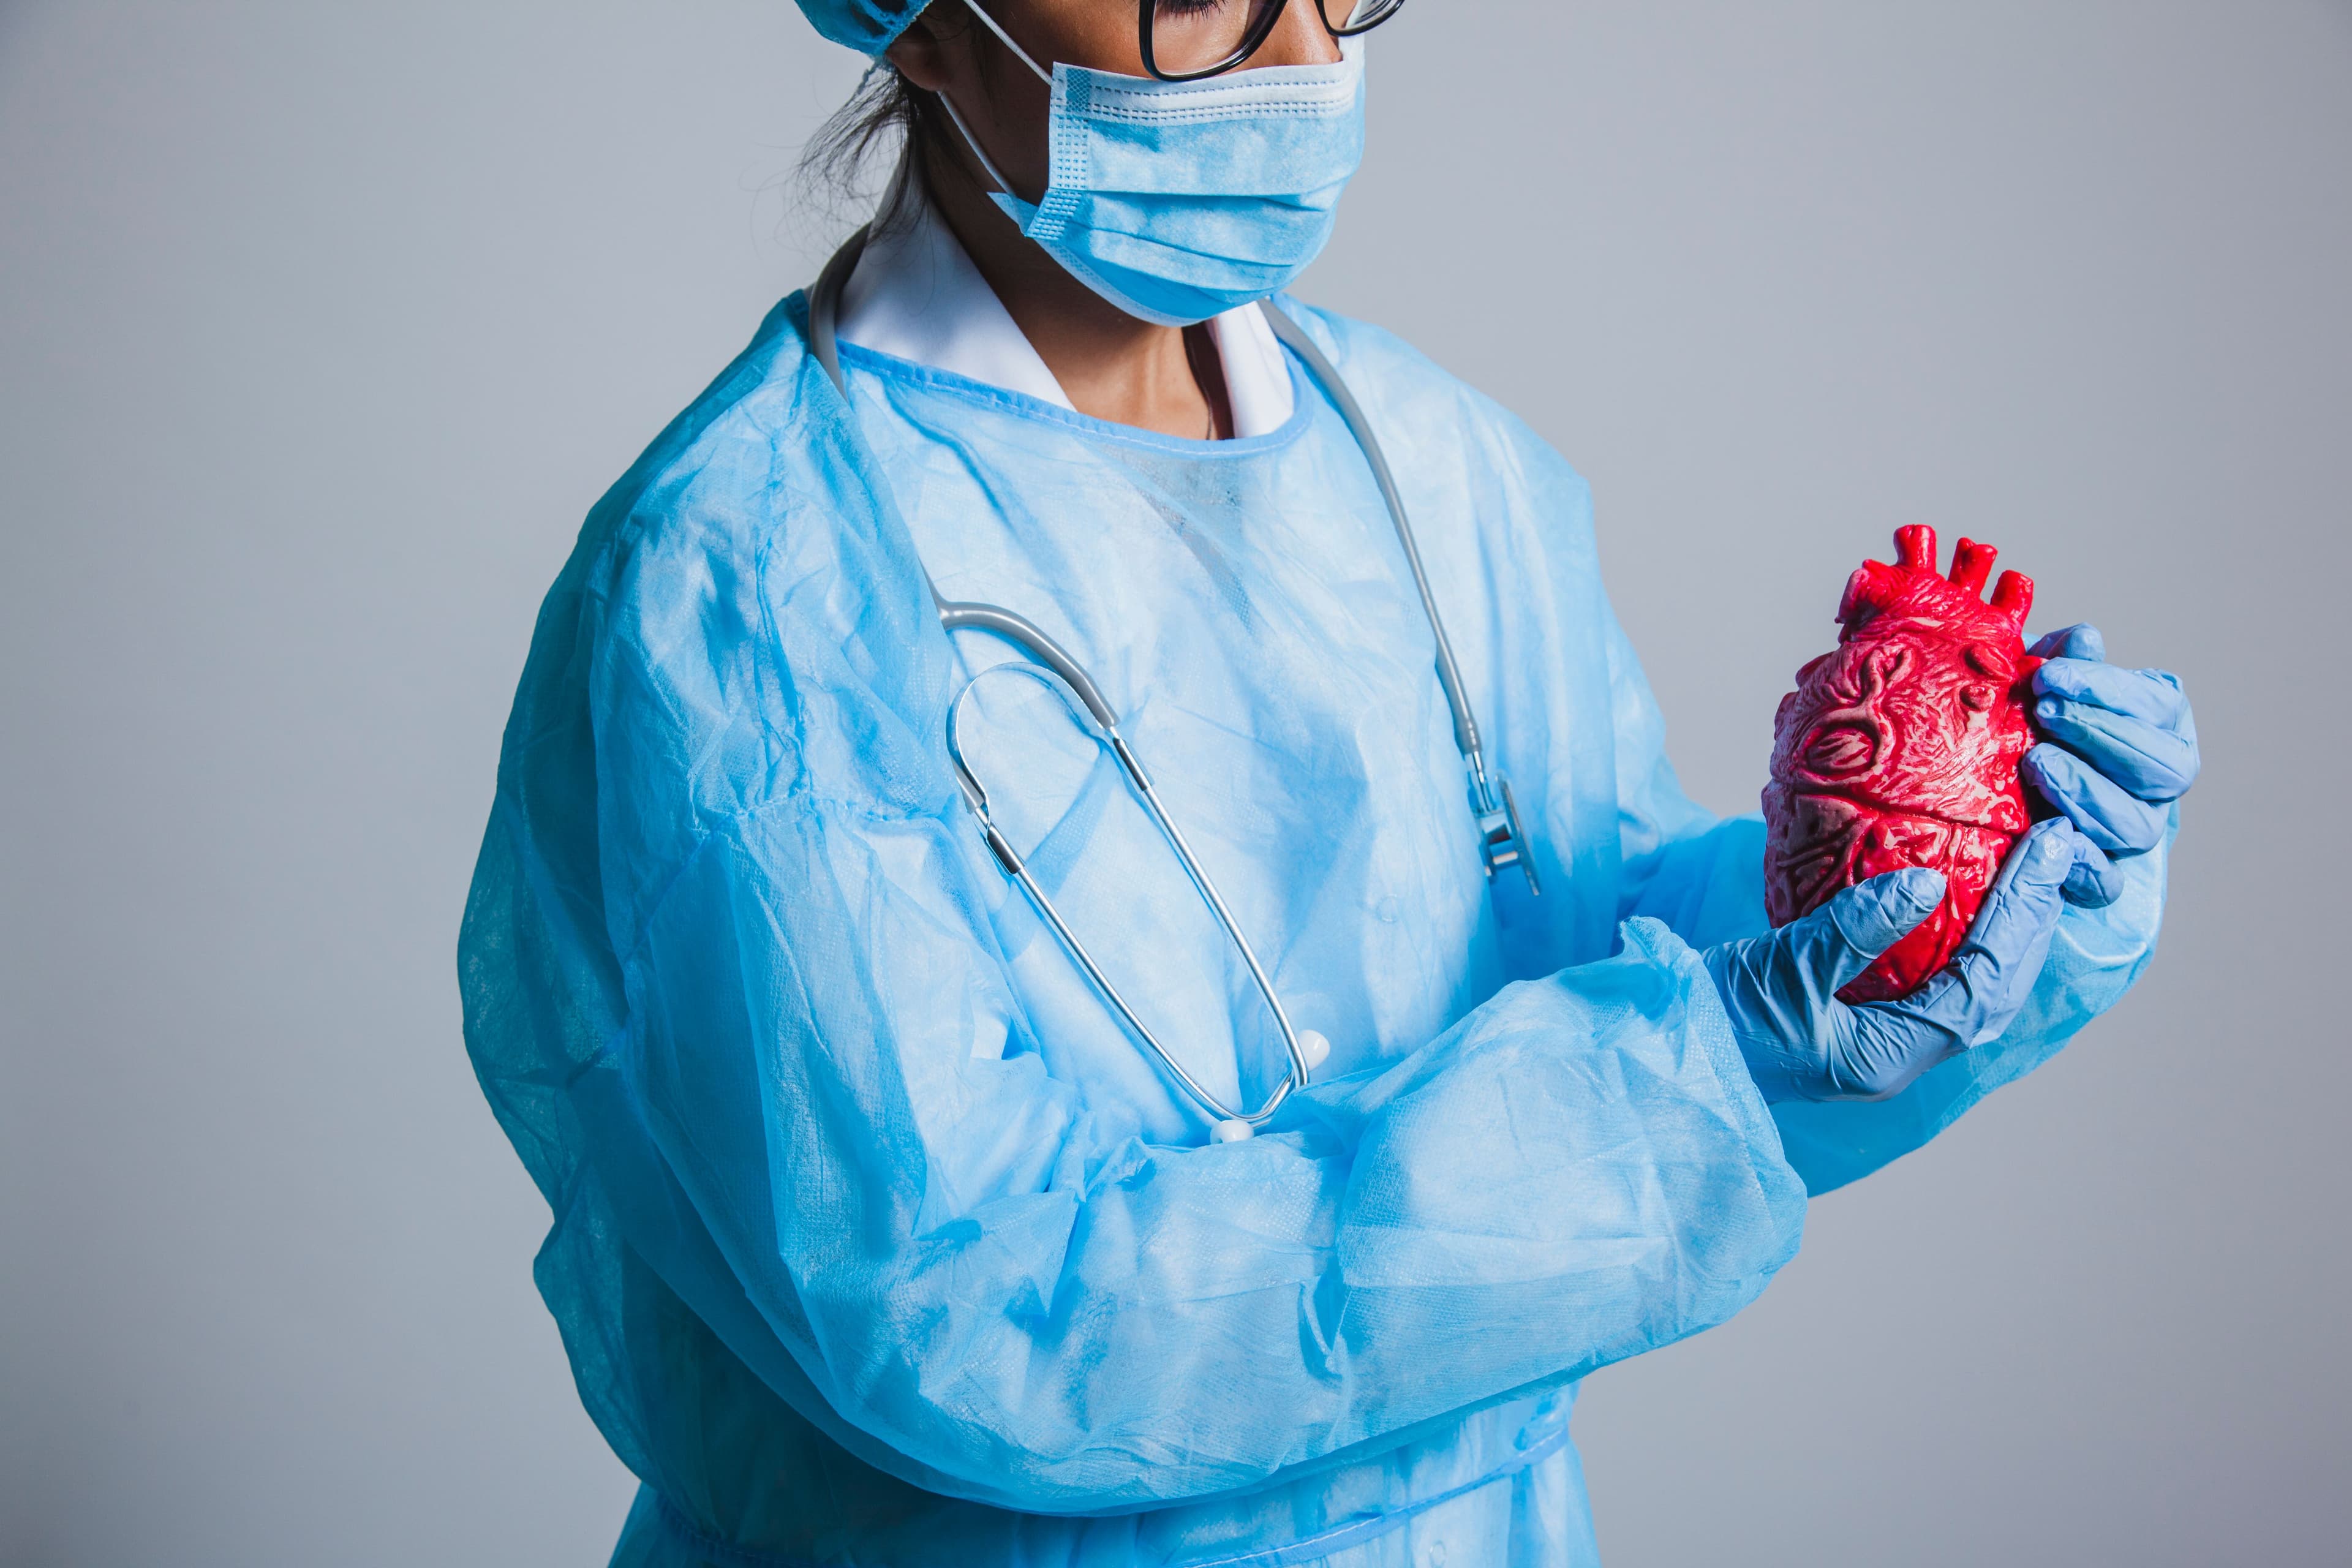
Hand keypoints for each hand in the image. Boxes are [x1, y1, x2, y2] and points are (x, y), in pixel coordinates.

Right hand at [1706, 819, 2082, 1102]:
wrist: (1659, 1049)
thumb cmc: (1713, 1022)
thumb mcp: (1784, 969)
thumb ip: (1855, 928)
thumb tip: (1925, 882)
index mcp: (1892, 1055)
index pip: (1985, 984)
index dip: (2023, 919)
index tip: (2047, 854)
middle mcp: (1897, 1051)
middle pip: (1993, 988)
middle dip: (2030, 921)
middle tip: (2056, 851)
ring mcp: (1876, 1035)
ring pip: (1967, 983)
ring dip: (2002, 929)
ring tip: (2025, 870)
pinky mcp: (1853, 1012)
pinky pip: (1928, 973)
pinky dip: (1956, 933)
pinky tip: (1957, 895)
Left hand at [2021, 624, 2198, 906]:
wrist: (1949, 813)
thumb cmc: (1997, 737)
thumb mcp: (2017, 696)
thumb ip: (2051, 667)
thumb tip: (2084, 639)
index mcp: (2148, 730)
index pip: (2161, 707)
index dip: (2112, 690)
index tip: (2052, 675)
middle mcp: (2149, 787)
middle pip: (2170, 768)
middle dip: (2105, 735)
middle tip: (2044, 711)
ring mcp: (2126, 838)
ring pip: (2140, 824)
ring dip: (2088, 789)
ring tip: (2036, 762)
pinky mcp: (2093, 887)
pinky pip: (2105, 882)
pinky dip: (2081, 861)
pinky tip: (2047, 835)